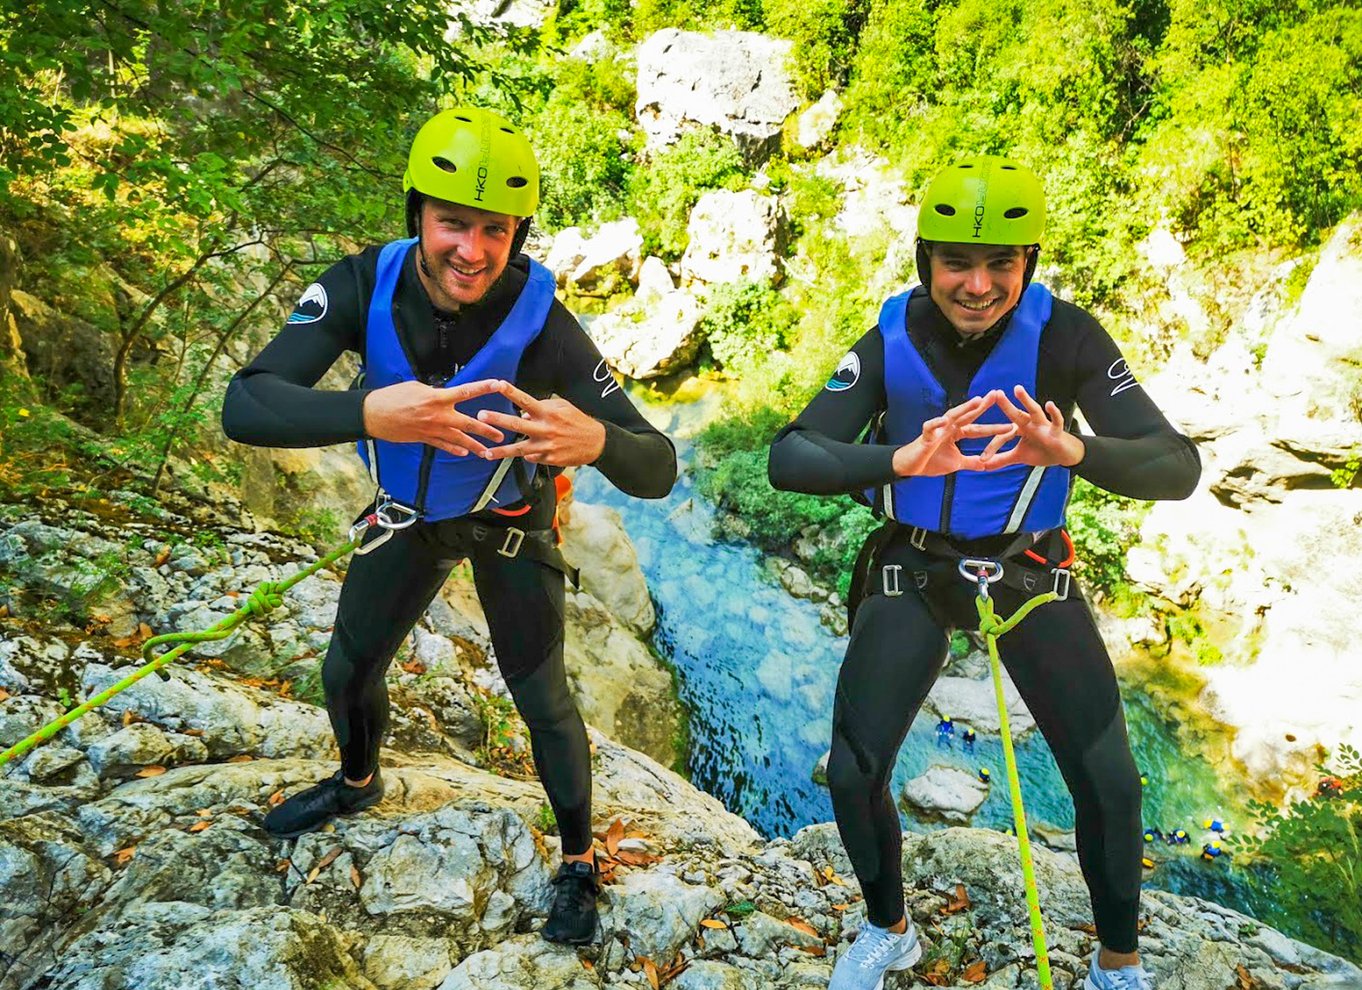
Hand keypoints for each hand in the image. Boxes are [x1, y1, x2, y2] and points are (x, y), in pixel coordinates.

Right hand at [361, 379, 506, 455]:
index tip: (498, 385)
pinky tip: (464, 452)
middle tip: (500, 434)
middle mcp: (438, 415)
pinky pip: (443, 445)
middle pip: (468, 423)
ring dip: (474, 446)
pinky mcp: (424, 439)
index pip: (465, 392)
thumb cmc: (393, 397)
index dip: (483, 388)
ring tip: (487, 452)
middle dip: (486, 429)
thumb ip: (435, 392)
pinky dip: (454, 449)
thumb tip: (446, 395)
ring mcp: (432, 430)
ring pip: (458, 439)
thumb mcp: (416, 387)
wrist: (373, 414)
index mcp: (436, 398)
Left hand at [476, 381, 606, 466]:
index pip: (525, 400)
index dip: (511, 392)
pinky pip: (531, 457)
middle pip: (516, 424)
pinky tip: (525, 453)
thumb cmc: (578, 421)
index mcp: (548, 412)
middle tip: (481, 415)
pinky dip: (527, 454)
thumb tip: (523, 415)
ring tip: (485, 453)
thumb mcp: (563, 407)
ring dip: (501, 451)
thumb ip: (543, 407)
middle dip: (498, 419)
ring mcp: (546, 446)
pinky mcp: (548, 459)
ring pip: (518, 449)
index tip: (497, 384)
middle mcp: (545, 429)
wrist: (596, 443)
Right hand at [891, 393, 1012, 476]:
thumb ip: (970, 462)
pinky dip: (936, 424)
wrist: (911, 467)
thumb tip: (985, 465)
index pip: (978, 429)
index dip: (993, 427)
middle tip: (997, 395)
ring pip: (952, 416)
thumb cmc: (931, 461)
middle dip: (982, 406)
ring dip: (965, 408)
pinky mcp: (925, 436)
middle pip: (968, 415)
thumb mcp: (956, 464)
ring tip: (977, 401)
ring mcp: (937, 430)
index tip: (1011, 423)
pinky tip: (943, 420)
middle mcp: (948, 427)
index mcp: (956, 433)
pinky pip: (930, 428)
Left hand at [976, 385, 1084, 468]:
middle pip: (1016, 414)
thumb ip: (1003, 459)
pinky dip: (1054, 413)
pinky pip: (1056, 421)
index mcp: (1020, 429)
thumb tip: (984, 466)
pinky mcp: (1056, 431)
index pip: (1003, 435)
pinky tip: (1049, 404)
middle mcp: (1030, 424)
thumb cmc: (1041, 451)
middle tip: (995, 393)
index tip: (983, 459)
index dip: (993, 447)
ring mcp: (1043, 426)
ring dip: (1026, 400)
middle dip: (1005, 404)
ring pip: (1034, 411)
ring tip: (1017, 389)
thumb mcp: (1020, 456)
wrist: (1064, 455)